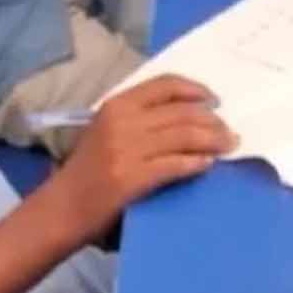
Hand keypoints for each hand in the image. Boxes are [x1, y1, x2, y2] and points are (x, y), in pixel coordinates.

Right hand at [57, 76, 236, 236]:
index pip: (164, 85)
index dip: (195, 90)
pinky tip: (208, 164)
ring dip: (213, 140)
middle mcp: (122, 122)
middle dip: (213, 121)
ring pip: (184, 136)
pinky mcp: (132, 178)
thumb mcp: (104, 130)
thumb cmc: (85, 170)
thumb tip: (186, 116)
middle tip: (229, 132)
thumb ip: (137, 119)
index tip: (214, 100)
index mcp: (115, 105)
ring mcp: (126, 150)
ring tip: (228, 146)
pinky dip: (197, 162)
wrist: (63, 207)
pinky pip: (176, 165)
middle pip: (181, 111)